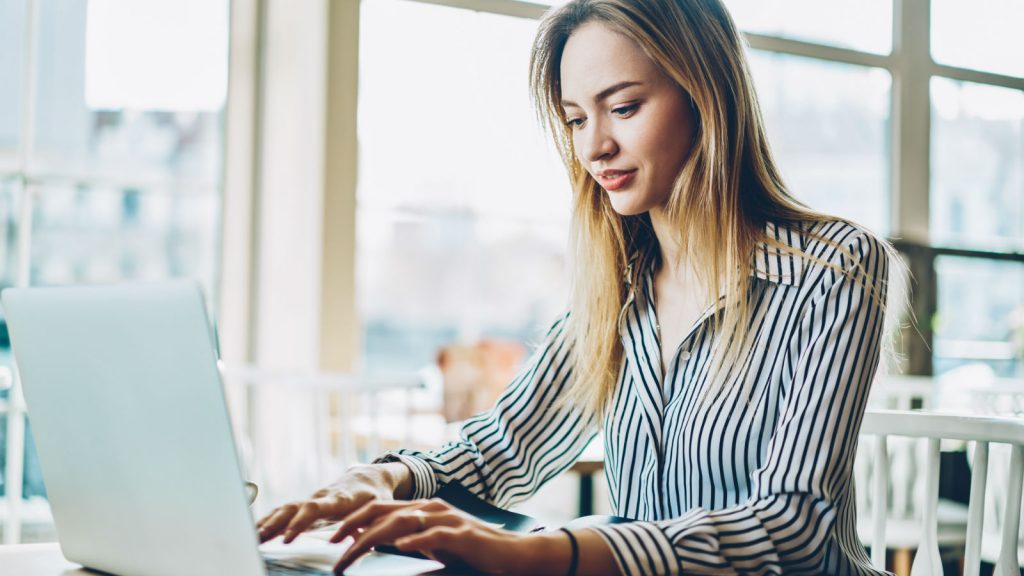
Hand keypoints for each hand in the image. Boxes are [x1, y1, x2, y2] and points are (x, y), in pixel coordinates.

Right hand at [256, 463, 408, 543]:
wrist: (369, 477)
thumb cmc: (375, 496)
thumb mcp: (377, 510)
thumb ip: (368, 525)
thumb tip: (360, 545)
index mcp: (338, 499)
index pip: (314, 509)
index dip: (299, 523)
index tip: (286, 538)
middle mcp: (320, 497)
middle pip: (292, 508)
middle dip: (274, 524)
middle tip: (258, 539)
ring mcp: (311, 500)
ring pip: (285, 509)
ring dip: (267, 523)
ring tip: (251, 538)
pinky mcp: (307, 504)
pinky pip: (285, 511)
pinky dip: (269, 520)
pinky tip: (256, 532)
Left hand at [331, 498, 551, 574]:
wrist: (512, 554)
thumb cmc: (472, 551)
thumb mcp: (434, 544)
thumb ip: (409, 539)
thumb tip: (377, 542)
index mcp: (423, 508)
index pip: (380, 509)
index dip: (353, 519)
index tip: (331, 537)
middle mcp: (432, 508)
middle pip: (384, 513)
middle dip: (353, 528)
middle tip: (331, 546)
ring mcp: (447, 519)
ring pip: (402, 523)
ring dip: (373, 538)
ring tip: (352, 553)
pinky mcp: (462, 534)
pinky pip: (435, 535)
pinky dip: (415, 541)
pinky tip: (399, 547)